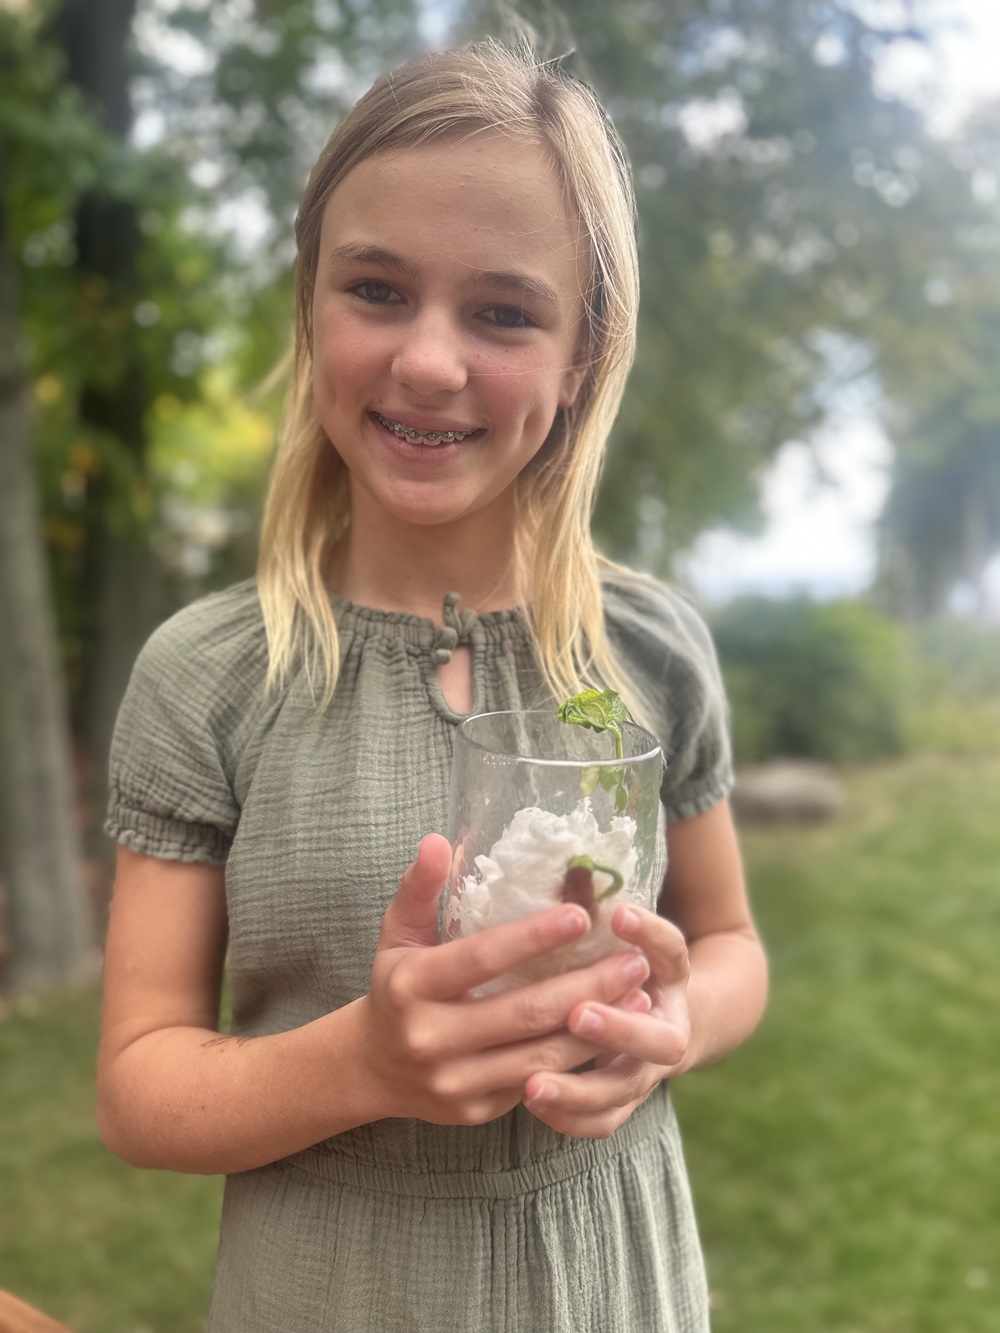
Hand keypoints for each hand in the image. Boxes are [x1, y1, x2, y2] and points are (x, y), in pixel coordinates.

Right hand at [360, 835, 652, 1127]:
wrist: (371, 1069)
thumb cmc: (395, 987)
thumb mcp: (398, 935)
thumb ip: (419, 889)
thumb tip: (437, 840)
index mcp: (411, 985)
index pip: (481, 958)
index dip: (532, 937)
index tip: (582, 916)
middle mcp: (430, 1037)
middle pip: (523, 1010)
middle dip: (586, 986)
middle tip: (635, 960)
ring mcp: (453, 1080)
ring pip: (539, 1056)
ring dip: (596, 1028)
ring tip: (639, 997)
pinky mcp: (474, 1110)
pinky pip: (537, 1085)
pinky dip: (578, 1061)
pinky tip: (614, 1036)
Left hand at [522, 904, 690, 1137]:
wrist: (670, 1017)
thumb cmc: (623, 959)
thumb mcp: (618, 928)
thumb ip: (593, 901)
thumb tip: (568, 862)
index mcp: (671, 974)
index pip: (672, 951)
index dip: (651, 934)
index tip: (619, 914)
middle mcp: (668, 1024)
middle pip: (658, 1038)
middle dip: (618, 1027)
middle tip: (577, 1014)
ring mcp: (649, 1068)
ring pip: (626, 1088)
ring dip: (582, 1088)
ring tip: (531, 1083)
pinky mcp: (625, 1099)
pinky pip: (604, 1121)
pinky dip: (571, 1115)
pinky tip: (530, 1100)